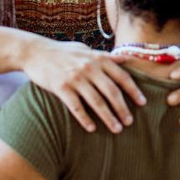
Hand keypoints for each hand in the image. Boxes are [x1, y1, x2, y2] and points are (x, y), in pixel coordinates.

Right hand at [24, 41, 146, 133]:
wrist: (36, 52)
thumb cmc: (64, 52)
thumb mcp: (87, 50)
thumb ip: (107, 57)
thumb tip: (129, 59)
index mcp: (98, 58)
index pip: (122, 76)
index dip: (134, 90)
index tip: (143, 103)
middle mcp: (89, 68)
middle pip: (112, 92)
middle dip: (123, 109)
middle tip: (130, 122)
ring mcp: (75, 78)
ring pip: (97, 102)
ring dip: (109, 118)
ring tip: (117, 129)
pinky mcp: (61, 87)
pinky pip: (77, 107)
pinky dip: (85, 119)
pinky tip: (92, 128)